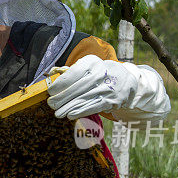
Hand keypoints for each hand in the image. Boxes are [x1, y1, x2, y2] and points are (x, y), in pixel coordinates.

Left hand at [47, 55, 169, 120]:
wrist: (126, 79)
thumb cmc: (100, 73)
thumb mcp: (88, 66)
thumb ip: (71, 71)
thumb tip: (52, 74)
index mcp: (93, 63)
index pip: (74, 73)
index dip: (61, 83)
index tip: (51, 91)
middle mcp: (102, 73)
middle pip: (79, 87)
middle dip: (63, 98)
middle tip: (51, 104)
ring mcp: (108, 88)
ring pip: (85, 99)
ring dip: (69, 107)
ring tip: (58, 112)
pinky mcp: (112, 100)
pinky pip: (94, 107)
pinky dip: (81, 111)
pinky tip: (70, 115)